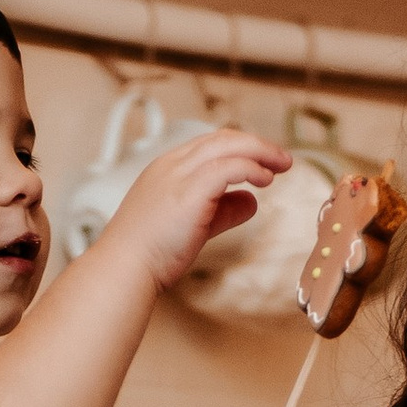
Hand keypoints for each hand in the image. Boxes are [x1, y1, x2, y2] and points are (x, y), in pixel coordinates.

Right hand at [98, 127, 288, 295]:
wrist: (125, 267)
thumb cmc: (151, 253)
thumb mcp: (193, 225)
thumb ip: (222, 210)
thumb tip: (251, 201)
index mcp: (167, 168)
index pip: (209, 144)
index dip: (240, 149)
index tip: (263, 162)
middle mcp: (172, 164)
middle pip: (222, 138)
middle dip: (256, 145)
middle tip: (282, 160)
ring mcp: (179, 174)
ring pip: (228, 145)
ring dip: (260, 152)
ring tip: (281, 166)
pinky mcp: (190, 190)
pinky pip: (229, 167)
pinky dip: (251, 168)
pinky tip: (264, 180)